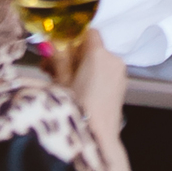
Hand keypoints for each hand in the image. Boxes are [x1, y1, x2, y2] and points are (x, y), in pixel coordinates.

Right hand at [45, 28, 139, 170]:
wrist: (97, 138)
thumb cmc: (76, 108)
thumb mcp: (60, 82)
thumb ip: (58, 60)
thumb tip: (53, 44)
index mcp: (99, 54)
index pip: (89, 32)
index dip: (73, 37)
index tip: (58, 48)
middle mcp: (114, 60)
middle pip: (92, 48)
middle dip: (72, 55)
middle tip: (50, 67)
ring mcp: (120, 74)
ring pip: (98, 61)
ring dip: (81, 66)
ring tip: (60, 81)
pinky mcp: (121, 87)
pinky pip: (105, 73)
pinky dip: (92, 76)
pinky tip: (76, 89)